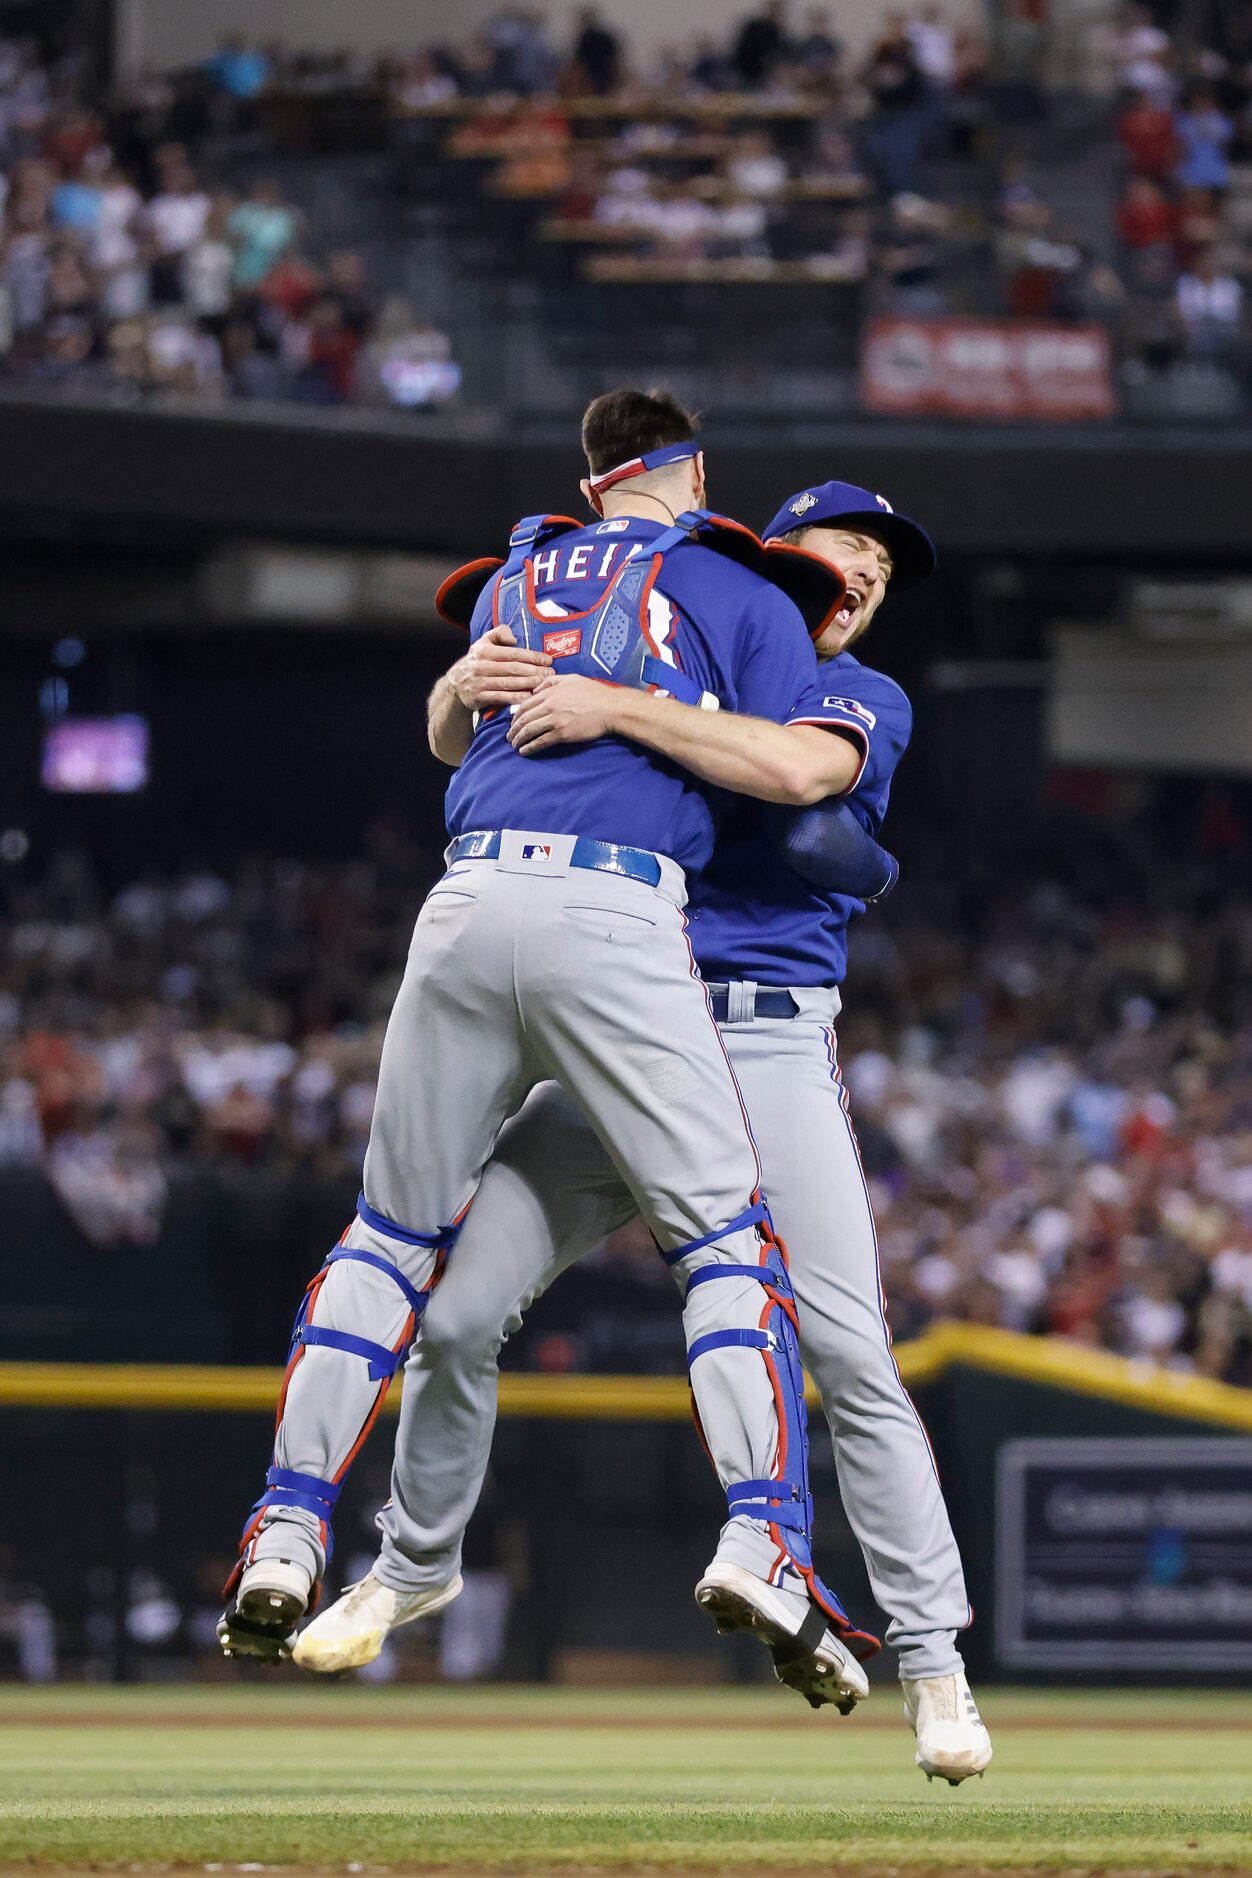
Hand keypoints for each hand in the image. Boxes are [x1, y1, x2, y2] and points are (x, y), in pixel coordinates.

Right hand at [451, 623, 551, 710]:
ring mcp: (480, 682)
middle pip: (513, 668)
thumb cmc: (477, 660)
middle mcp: (482, 666)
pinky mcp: (479, 697)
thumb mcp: (484, 642)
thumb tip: (514, 637)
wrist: (455, 684)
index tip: (548, 660)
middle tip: (550, 674)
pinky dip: (515, 698)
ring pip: (508, 683)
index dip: (532, 657)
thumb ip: (499, 633)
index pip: (513, 653)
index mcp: (485, 650)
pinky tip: (528, 698)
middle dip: (534, 671)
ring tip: (543, 684)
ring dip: (528, 684)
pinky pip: (500, 697)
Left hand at [507, 674, 621, 755]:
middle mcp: (549, 706)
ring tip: (515, 746)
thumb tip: (535, 690)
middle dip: (514, 729)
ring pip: (529, 731)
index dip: (516, 715)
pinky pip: (540, 742)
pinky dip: (529, 748)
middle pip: (524, 719)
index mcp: (550, 692)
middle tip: (510, 737)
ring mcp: (555, 720)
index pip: (526, 704)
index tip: (513, 722)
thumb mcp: (571, 679)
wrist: (610, 708)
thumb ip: (551, 682)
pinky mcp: (562, 734)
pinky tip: (524, 752)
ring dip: (519, 740)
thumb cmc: (594, 693)